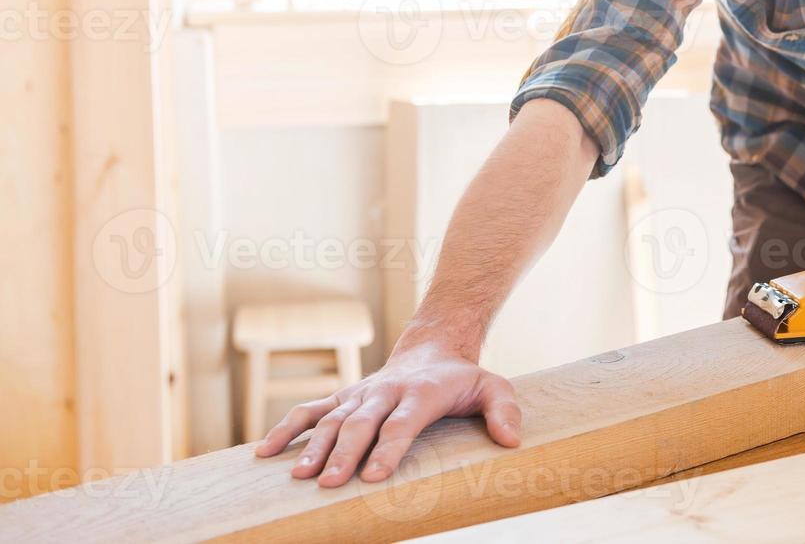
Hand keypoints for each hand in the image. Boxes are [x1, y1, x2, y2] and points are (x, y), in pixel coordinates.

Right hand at [254, 339, 520, 486]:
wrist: (432, 349)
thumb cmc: (462, 378)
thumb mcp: (492, 387)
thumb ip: (504, 410)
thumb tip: (511, 441)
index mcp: (420, 392)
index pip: (402, 423)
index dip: (388, 449)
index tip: (376, 475)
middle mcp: (384, 391)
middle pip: (361, 424)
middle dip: (345, 453)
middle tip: (330, 483)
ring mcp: (359, 394)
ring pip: (332, 419)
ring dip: (313, 447)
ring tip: (300, 476)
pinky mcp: (343, 397)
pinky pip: (308, 411)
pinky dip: (286, 429)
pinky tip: (264, 454)